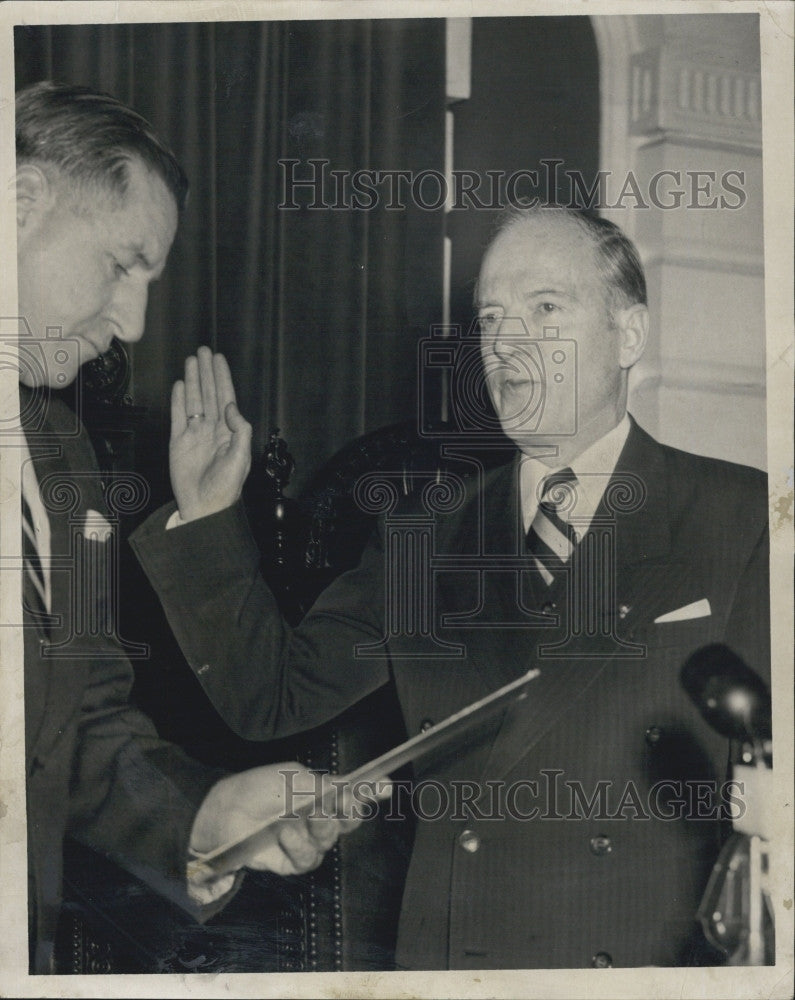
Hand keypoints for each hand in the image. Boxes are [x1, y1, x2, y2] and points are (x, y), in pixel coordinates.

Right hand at [170, 347, 251, 522]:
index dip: (223, 378)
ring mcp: (195, 434)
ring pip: (194, 400)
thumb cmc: (226, 488)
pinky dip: (178, 400)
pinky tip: (179, 385)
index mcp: (230, 432)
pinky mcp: (179, 441)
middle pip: (209, 393)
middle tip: (203, 351)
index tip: (219, 360)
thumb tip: (232, 406)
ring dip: (193, 380)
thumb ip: (240, 430)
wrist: (204, 506)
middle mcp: (213, 429)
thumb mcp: (241, 457)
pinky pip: (178, 416)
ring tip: (191, 361)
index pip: (226, 398)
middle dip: (206, 372)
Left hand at [188, 763, 387, 893]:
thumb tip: (362, 785)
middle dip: (342, 812)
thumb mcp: (295, 779)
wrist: (225, 811)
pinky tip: (283, 834)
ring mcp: (306, 841)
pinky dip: (296, 845)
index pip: (354, 797)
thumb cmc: (259, 789)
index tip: (382, 787)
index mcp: (323, 795)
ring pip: (329, 841)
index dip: (370, 793)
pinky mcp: (291, 862)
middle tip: (332, 804)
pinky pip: (307, 859)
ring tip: (293, 819)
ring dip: (314, 829)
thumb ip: (329, 787)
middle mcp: (319, 819)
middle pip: (348, 821)